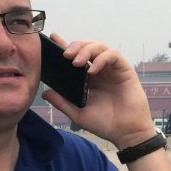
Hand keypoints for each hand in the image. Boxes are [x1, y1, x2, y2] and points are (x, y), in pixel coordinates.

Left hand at [41, 33, 155, 148]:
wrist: (126, 133)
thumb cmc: (105, 124)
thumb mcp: (78, 114)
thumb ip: (62, 102)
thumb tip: (44, 92)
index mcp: (88, 78)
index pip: (76, 56)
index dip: (65, 45)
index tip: (52, 38)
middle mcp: (100, 70)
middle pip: (87, 47)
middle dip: (75, 46)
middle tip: (64, 55)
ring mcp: (113, 69)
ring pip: (100, 47)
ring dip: (86, 50)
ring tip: (76, 61)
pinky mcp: (125, 70)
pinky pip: (113, 55)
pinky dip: (101, 59)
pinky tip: (92, 70)